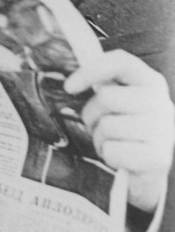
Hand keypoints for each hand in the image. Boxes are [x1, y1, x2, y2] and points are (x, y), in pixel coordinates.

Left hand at [64, 49, 174, 212]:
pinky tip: (121, 158)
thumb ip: (105, 83)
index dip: (91, 70)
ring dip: (100, 138)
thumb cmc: (127, 128)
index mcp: (152, 81)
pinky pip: (112, 151)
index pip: (120, 62)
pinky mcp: (157, 158)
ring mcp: (163, 131)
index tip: (68, 87)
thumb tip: (74, 80)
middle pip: (106, 97)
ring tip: (112, 142)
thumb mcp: (121, 100)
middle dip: (92, 114)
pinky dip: (108, 156)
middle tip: (97, 125)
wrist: (151, 168)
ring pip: (107, 126)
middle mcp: (161, 102)